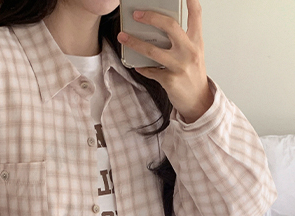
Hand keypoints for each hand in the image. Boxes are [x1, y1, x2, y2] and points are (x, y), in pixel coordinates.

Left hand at [117, 0, 213, 122]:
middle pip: (169, 26)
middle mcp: (189, 51)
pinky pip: (150, 71)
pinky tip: (136, 65)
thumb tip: (158, 30)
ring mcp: (180, 66)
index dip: (190, 0)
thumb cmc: (193, 74)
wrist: (198, 100)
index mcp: (197, 41)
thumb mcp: (194, 53)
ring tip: (123, 37)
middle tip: (137, 14)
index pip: (196, 15)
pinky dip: (142, 67)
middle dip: (151, 17)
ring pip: (153, 50)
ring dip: (134, 43)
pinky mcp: (170, 80)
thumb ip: (181, 40)